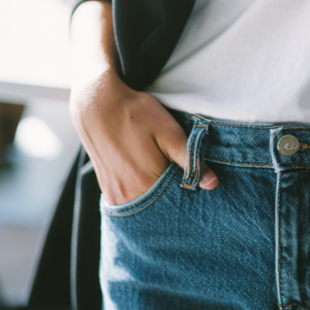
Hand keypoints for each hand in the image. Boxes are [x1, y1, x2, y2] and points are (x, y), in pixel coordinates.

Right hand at [71, 68, 218, 204]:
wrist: (97, 105)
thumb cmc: (136, 114)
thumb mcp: (169, 131)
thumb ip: (189, 158)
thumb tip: (212, 183)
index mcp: (147, 183)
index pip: (179, 199)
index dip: (189, 187)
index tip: (193, 174)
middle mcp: (129, 196)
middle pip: (162, 204)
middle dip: (173, 192)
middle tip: (174, 166)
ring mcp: (115, 195)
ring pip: (147, 203)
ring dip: (157, 192)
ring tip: (158, 167)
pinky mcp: (107, 191)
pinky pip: (131, 200)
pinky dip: (142, 191)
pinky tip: (145, 173)